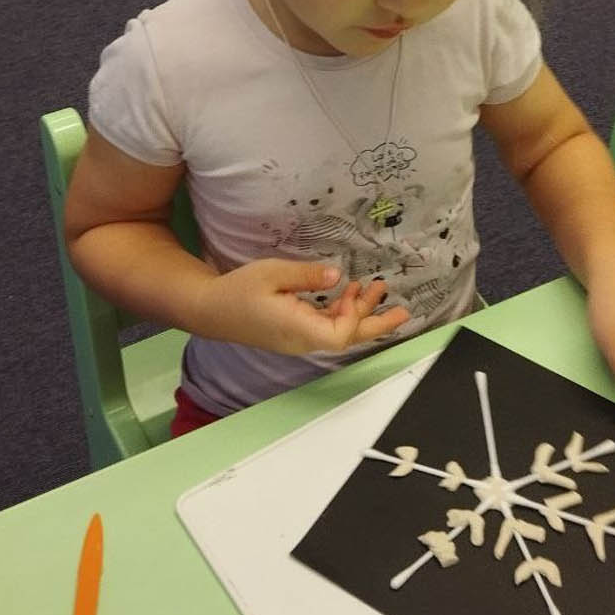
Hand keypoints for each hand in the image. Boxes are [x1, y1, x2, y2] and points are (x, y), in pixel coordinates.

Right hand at [201, 261, 410, 355]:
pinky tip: (348, 294)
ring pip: (339, 331)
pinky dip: (342, 312)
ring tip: (379, 291)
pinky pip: (326, 327)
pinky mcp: (296, 333)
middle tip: (403, 311)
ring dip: (360, 312)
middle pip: (347, 338)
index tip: (355, 289)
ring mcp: (299, 339)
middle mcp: (302, 340)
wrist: (211, 310)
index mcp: (297, 329)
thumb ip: (307, 276)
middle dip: (376, 323)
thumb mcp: (272, 273)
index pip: (339, 335)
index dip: (354, 316)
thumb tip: (339, 276)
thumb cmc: (238, 291)